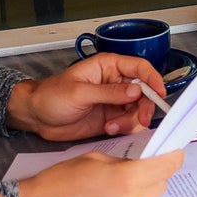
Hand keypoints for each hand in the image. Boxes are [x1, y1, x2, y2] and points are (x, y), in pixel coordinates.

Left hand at [6, 55, 167, 140]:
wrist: (36, 117)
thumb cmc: (51, 96)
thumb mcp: (80, 92)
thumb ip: (109, 92)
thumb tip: (136, 90)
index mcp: (108, 67)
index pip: (139, 68)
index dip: (153, 79)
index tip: (160, 94)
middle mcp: (115, 83)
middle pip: (144, 92)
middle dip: (144, 107)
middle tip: (140, 120)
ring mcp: (114, 101)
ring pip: (138, 110)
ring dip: (131, 121)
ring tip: (112, 127)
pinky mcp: (111, 118)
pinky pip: (129, 123)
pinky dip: (125, 129)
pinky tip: (109, 130)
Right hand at [18, 150, 183, 196]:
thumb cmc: (60, 181)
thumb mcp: (94, 158)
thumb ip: (124, 161)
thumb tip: (143, 164)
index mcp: (126, 180)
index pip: (167, 167)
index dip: (173, 157)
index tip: (174, 153)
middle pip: (160, 185)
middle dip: (154, 174)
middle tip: (140, 168)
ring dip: (142, 193)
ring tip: (117, 188)